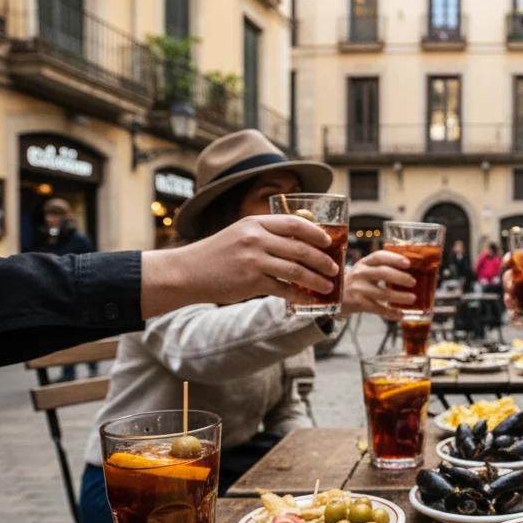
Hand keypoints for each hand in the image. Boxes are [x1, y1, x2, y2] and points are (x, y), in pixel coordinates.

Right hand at [140, 214, 340, 317]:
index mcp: (255, 223)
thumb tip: (300, 244)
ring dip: (316, 279)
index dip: (315, 232)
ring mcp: (253, 260)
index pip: (294, 223)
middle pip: (300, 248)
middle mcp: (256, 239)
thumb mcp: (241, 234)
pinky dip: (299, 295)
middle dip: (322, 259)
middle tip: (334, 268)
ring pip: (296, 270)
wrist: (188, 272)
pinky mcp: (250, 282)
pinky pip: (283, 289)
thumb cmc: (217, 254)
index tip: (329, 241)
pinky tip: (308, 299)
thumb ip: (266, 235)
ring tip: (328, 286)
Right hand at [341, 250, 416, 318]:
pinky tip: (400, 314)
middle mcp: (360, 273)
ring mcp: (359, 289)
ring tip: (412, 298)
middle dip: (401, 277)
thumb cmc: (357, 282)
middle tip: (413, 282)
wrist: (336, 297)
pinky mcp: (359, 303)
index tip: (408, 263)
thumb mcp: (365, 270)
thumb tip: (410, 272)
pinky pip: (379, 309)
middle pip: (383, 273)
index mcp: (364, 263)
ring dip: (400, 297)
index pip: (380, 256)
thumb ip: (381, 268)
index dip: (395, 258)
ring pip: (383, 293)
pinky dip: (391, 313)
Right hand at [501, 255, 522, 324]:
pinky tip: (516, 316)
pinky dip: (513, 315)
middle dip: (507, 281)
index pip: (516, 262)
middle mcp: (522, 282)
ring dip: (508, 299)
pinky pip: (514, 312)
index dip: (509, 259)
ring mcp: (521, 296)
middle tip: (512, 286)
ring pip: (509, 295)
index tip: (508, 258)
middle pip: (509, 278)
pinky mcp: (522, 310)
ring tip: (512, 302)